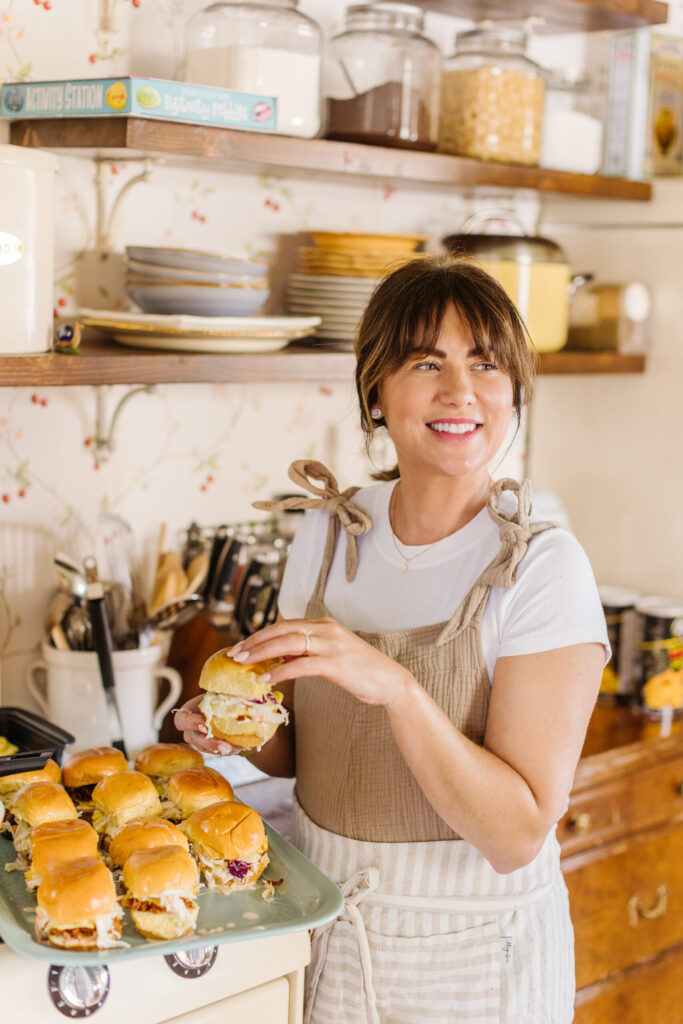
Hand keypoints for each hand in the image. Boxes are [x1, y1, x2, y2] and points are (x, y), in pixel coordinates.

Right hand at [173, 695, 241, 756]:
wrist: (222, 707)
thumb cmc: (217, 697)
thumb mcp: (218, 693)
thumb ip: (224, 694)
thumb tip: (241, 694)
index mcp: (187, 714)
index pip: (182, 720)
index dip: (192, 723)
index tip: (206, 725)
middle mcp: (190, 730)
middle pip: (196, 740)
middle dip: (212, 743)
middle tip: (226, 746)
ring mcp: (199, 741)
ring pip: (209, 749)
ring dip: (225, 749)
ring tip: (240, 747)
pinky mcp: (211, 748)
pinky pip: (219, 752)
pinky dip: (232, 749)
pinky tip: (245, 746)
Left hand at [229, 616, 414, 708]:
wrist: (391, 682)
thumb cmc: (361, 670)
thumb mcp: (331, 655)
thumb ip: (308, 652)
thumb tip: (280, 658)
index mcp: (323, 624)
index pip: (284, 625)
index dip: (260, 635)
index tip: (242, 646)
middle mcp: (325, 628)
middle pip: (281, 630)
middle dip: (255, 642)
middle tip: (234, 654)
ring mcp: (331, 644)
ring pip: (287, 644)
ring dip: (261, 653)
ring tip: (242, 664)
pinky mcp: (334, 663)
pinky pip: (300, 665)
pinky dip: (279, 672)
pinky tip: (265, 680)